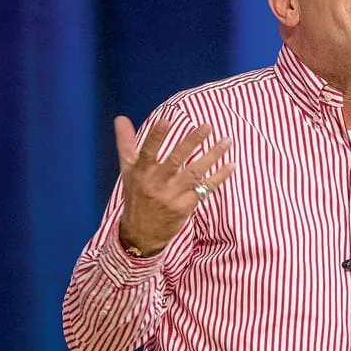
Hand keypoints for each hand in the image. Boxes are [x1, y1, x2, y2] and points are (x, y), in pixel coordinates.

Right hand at [113, 116, 234, 254]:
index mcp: (142, 172)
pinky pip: (205, 189)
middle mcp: (157, 183)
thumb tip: (120, 117)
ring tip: (227, 141)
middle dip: (191, 142)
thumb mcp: (128, 170)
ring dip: (212, 156)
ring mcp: (172, 196)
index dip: (155, 137)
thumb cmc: (136, 195)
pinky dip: (219, 177)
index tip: (166, 120)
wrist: (142, 233)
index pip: (147, 152)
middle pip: (175, 160)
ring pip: (195, 173)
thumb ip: (126, 143)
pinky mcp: (185, 206)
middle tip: (207, 126)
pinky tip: (231, 165)